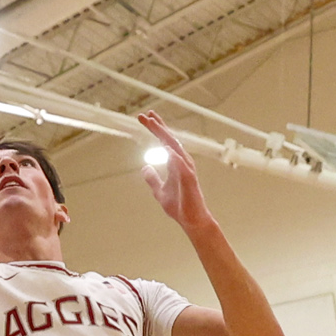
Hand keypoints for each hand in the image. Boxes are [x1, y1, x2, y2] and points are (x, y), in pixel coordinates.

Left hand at [137, 112, 211, 231]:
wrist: (191, 220)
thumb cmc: (179, 206)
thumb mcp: (159, 191)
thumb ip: (152, 179)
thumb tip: (145, 167)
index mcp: (175, 163)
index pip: (164, 141)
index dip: (155, 129)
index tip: (144, 118)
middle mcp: (182, 162)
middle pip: (169, 140)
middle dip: (157, 126)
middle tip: (145, 114)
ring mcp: (187, 170)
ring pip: (175, 148)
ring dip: (165, 135)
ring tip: (154, 124)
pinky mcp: (190, 180)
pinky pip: (182, 165)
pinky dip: (174, 156)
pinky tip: (166, 148)